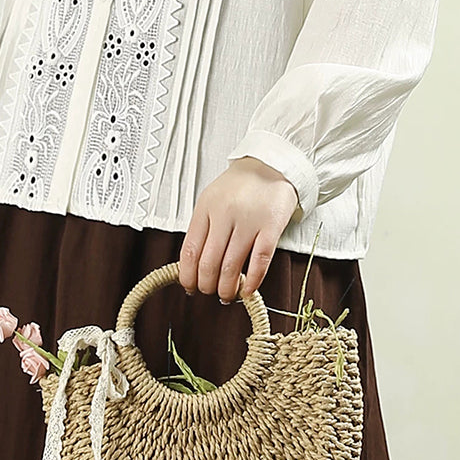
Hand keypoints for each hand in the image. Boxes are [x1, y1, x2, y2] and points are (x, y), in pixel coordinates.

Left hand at [178, 156, 299, 303]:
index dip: (187, 275)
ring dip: (227, 288)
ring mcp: (249, 221)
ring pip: (231, 266)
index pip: (190, 250)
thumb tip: (192, 264)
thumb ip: (202, 227)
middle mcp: (225, 215)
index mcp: (206, 208)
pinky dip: (252, 281)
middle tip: (209, 292)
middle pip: (208, 263)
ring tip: (227, 295)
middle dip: (206, 286)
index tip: (189, 286)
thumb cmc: (240, 185)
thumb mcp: (212, 199)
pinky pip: (260, 261)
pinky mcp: (271, 227)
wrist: (272, 164)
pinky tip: (247, 290)